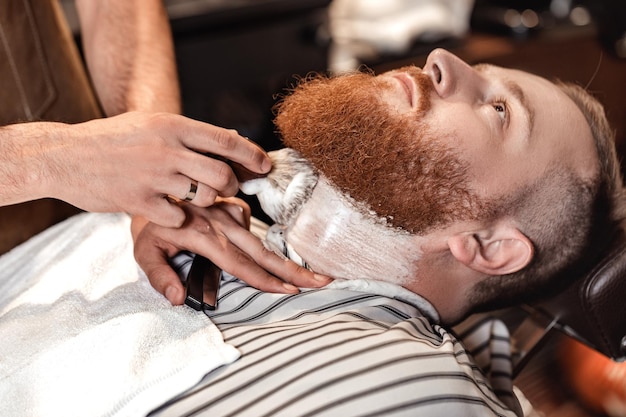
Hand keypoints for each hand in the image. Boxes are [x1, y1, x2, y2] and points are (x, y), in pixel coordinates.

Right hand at [47, 112, 271, 226]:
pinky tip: (167, 209)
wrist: (64, 156)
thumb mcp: (152, 124)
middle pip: (223, 174)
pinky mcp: (139, 200)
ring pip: (205, 196)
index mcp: (172, 125)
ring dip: (207, 201)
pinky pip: (179, 216)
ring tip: (193, 197)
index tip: (265, 166)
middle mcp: (166, 148)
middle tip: (227, 188)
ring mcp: (153, 175)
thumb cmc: (112, 140)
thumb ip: (191, 134)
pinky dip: (179, 217)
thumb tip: (233, 138)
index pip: (226, 140)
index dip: (252, 155)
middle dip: (232, 185)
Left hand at [131, 198, 331, 304]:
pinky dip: (259, 242)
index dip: (266, 280)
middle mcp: (221, 223)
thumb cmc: (148, 225)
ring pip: (260, 240)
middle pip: (262, 252)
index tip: (290, 291)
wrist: (151, 184)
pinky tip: (263, 257)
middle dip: (292, 270)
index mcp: (202, 236)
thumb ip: (160, 276)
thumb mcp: (144, 252)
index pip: (240, 265)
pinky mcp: (231, 205)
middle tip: (322, 281)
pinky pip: (250, 225)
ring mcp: (228, 212)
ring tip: (310, 276)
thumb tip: (178, 299)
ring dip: (282, 260)